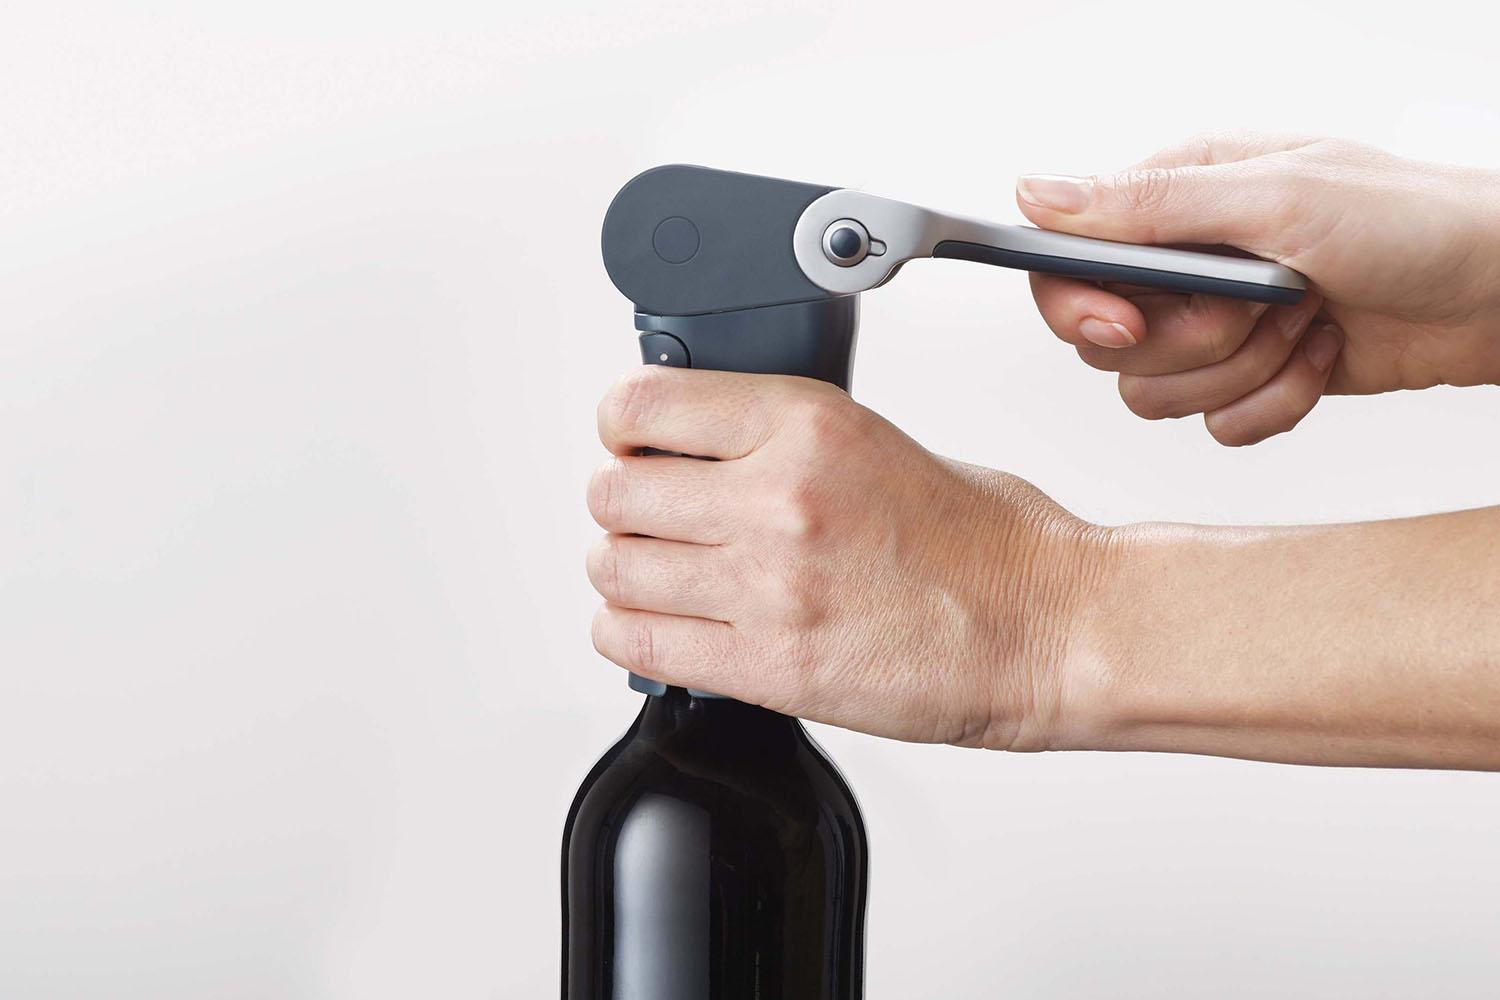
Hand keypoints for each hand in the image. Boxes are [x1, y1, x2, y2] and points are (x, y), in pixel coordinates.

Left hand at [586, 366, 1106, 748]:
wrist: (1051, 628)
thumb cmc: (986, 542)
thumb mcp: (874, 442)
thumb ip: (775, 444)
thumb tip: (694, 455)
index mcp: (808, 425)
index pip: (643, 405)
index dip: (623, 427)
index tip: (630, 443)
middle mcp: (779, 498)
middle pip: (614, 493)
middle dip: (625, 508)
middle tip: (654, 520)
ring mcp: (770, 586)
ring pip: (614, 569)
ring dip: (626, 573)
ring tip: (664, 577)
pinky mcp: (771, 668)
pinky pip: (638, 643)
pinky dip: (631, 633)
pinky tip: (663, 626)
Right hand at [1017, 132, 1499, 444]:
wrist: (1494, 292)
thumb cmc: (1408, 221)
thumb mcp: (1273, 198)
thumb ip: (1147, 207)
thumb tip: (1034, 193)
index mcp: (1173, 202)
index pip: (1066, 264)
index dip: (1079, 306)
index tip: (1131, 323)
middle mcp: (1182, 267)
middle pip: (1106, 344)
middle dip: (1190, 340)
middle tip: (1257, 304)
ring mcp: (1214, 327)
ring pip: (1155, 394)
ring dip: (1240, 370)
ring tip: (1302, 324)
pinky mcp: (1250, 378)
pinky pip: (1216, 426)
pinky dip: (1275, 402)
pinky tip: (1320, 355)